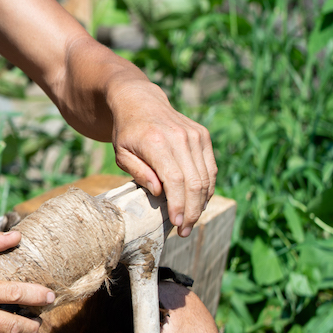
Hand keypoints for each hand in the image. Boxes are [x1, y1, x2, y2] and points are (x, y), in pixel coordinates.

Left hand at [108, 77, 216, 237]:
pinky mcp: (203, 135)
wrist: (140, 101)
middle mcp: (180, 137)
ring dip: (201, 204)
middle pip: (194, 183)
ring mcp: (194, 135)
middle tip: (184, 230)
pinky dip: (207, 188)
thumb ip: (139, 173)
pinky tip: (198, 203)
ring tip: (190, 220)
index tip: (176, 224)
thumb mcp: (121, 154)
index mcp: (156, 141)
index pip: (175, 180)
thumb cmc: (127, 132)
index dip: (178, 205)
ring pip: (206, 178)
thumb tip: (159, 193)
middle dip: (191, 211)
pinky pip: (210, 168)